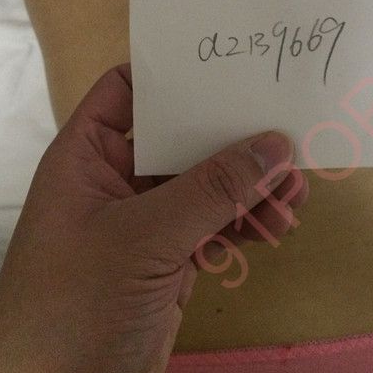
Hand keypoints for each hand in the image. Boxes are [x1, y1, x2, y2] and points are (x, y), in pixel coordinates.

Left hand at [0, 65, 307, 372]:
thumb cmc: (77, 305)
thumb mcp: (145, 238)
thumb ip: (212, 188)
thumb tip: (275, 144)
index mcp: (87, 155)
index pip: (126, 90)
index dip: (172, 74)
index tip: (228, 67)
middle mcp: (114, 180)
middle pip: (179, 139)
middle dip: (231, 139)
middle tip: (285, 134)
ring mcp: (142, 223)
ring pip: (203, 186)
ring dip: (248, 187)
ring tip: (295, 191)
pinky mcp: (165, 261)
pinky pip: (212, 226)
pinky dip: (243, 224)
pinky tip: (276, 226)